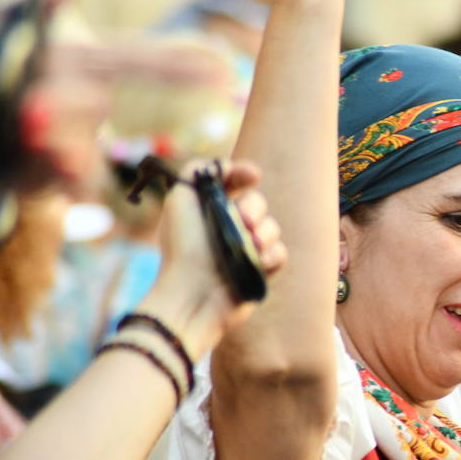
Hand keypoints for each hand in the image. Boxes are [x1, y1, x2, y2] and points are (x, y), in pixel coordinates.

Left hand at [151, 160, 286, 356]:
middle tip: (243, 221)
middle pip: (257, 201)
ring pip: (272, 227)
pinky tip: (259, 262)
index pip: (235, 181)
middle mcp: (229, 226)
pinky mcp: (261, 269)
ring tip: (250, 247)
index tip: (252, 175)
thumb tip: (221, 165)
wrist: (195, 294)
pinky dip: (271, 255)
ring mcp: (247, 248)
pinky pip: (280, 252)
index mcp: (210, 208)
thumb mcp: (180, 201)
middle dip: (253, 208)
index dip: (244, 174)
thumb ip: (194, 173)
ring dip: (263, 233)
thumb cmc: (183, 248)